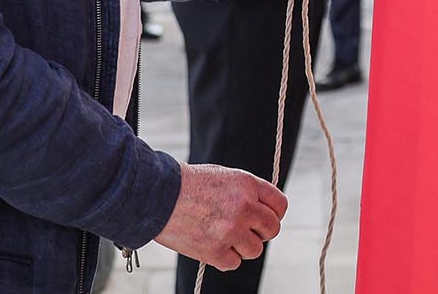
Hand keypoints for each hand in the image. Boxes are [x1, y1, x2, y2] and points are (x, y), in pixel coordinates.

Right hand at [153, 163, 286, 271]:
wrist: (157, 196)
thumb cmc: (187, 184)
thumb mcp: (223, 175)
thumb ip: (246, 192)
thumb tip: (263, 209)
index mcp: (247, 184)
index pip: (280, 205)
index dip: (274, 214)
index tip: (264, 220)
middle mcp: (244, 207)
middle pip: (272, 229)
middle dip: (261, 233)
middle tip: (245, 232)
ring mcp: (231, 230)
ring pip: (255, 250)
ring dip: (242, 247)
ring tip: (223, 237)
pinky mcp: (216, 251)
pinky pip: (234, 262)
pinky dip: (224, 258)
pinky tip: (210, 244)